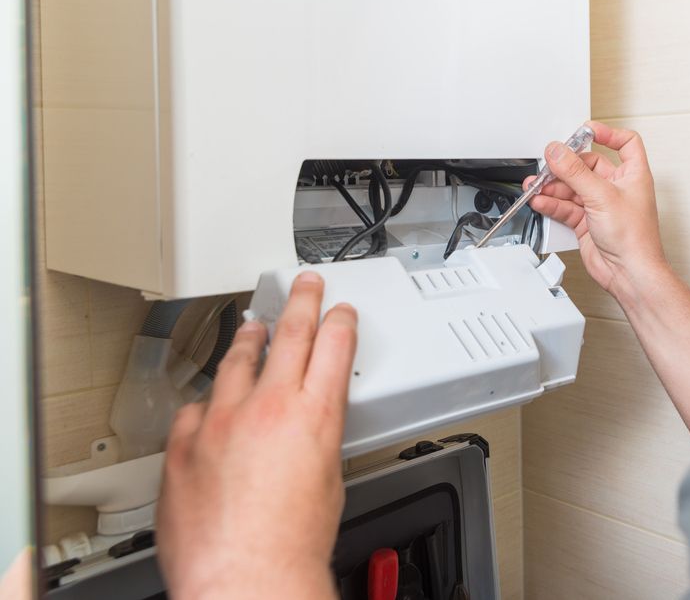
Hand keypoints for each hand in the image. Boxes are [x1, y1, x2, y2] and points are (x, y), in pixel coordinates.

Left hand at [157, 271, 357, 599]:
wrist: (244, 577)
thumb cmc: (290, 545)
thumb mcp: (329, 478)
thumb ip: (317, 438)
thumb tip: (307, 430)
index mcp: (316, 414)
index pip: (333, 345)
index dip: (339, 320)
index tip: (339, 311)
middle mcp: (270, 406)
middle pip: (290, 334)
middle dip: (300, 302)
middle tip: (304, 285)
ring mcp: (223, 420)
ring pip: (238, 360)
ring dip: (250, 338)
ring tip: (254, 325)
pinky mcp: (184, 441)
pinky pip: (196, 407)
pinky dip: (209, 400)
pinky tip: (211, 398)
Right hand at [527, 121, 667, 303]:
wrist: (630, 273)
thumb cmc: (635, 239)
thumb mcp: (601, 196)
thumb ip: (575, 172)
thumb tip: (558, 152)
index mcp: (633, 175)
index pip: (625, 143)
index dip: (607, 133)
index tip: (586, 131)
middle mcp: (617, 188)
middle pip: (587, 166)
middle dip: (566, 166)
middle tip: (548, 164)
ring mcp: (601, 206)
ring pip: (573, 188)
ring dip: (553, 186)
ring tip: (536, 185)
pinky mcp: (587, 222)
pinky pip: (566, 207)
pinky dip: (552, 204)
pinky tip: (540, 201)